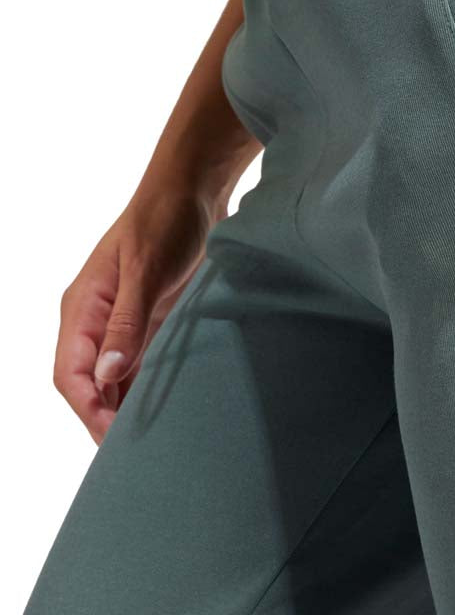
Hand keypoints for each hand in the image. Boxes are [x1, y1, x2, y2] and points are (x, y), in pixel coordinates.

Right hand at [53, 188, 223, 443]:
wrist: (194, 190)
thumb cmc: (164, 221)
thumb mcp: (146, 271)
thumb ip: (128, 322)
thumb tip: (109, 372)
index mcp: (82, 308)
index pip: (72, 374)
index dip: (89, 409)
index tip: (112, 439)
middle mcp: (99, 319)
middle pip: (93, 382)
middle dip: (107, 417)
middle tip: (135, 454)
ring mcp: (127, 320)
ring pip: (120, 376)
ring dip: (131, 404)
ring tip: (155, 439)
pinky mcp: (155, 317)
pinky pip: (147, 360)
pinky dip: (153, 384)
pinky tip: (172, 405)